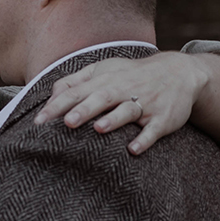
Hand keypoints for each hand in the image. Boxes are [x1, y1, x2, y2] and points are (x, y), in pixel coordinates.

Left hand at [33, 51, 210, 153]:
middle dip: (84, 109)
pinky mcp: (163, 118)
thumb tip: (51, 96)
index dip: (58, 106)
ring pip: (127, 110)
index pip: (78, 91)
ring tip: (99, 129)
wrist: (180, 73)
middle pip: (101, 98)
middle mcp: (124, 89)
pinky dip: (145, 139)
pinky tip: (133, 149)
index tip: (39, 121)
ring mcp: (145, 103)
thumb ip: (77, 81)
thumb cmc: (133, 75)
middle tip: (66, 123)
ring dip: (114, 120)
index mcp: (106, 80)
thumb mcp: (106, 71)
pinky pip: (154, 130)